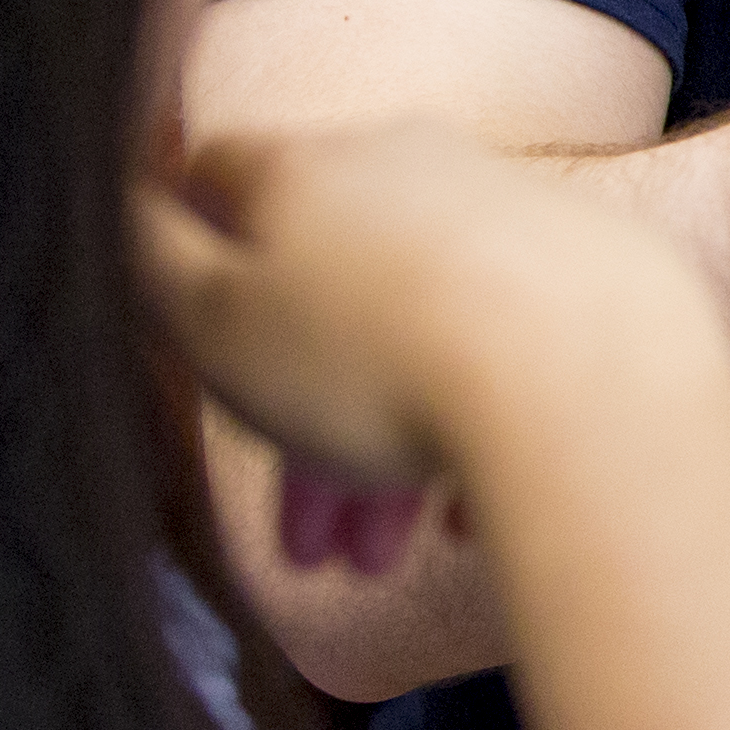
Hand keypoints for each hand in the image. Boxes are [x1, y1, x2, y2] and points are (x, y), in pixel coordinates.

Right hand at [140, 124, 707, 579]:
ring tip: (379, 563)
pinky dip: (480, 431)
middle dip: (302, 424)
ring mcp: (516, 214)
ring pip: (421, 340)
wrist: (586, 375)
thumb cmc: (374, 358)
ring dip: (384, 455)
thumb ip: (154, 263)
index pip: (220, 183)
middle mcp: (416, 167)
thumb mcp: (213, 322)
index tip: (182, 312)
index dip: (186, 250)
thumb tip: (127, 206)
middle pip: (330, 297)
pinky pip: (513, 355)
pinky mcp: (602, 269)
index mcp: (311, 167)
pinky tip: (467, 521)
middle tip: (303, 536)